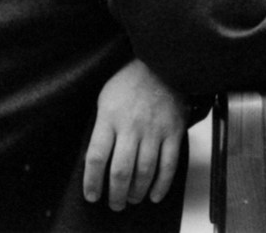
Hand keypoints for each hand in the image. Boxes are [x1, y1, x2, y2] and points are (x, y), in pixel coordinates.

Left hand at [83, 58, 187, 210]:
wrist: (162, 62)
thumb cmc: (130, 82)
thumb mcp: (106, 99)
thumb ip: (102, 127)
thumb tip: (97, 160)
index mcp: (110, 117)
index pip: (96, 158)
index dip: (92, 182)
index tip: (92, 195)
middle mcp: (132, 126)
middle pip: (120, 171)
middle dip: (116, 194)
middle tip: (115, 204)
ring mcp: (155, 129)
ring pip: (144, 171)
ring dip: (137, 192)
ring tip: (132, 199)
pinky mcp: (174, 131)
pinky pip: (169, 164)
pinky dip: (162, 184)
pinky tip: (155, 194)